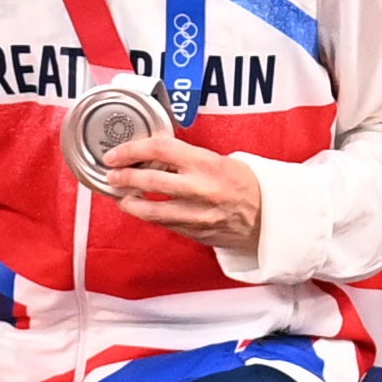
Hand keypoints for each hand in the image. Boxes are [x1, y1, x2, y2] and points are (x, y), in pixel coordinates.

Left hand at [98, 127, 265, 251]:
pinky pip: (164, 224)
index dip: (132, 150)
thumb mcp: (220, 160)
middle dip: (124, 178)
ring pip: (152, 210)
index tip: (117, 154)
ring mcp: (198, 213)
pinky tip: (141, 210)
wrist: (268, 214)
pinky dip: (148, 217)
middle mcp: (201, 188)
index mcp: (207, 163)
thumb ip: (187, 158)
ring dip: (130, 203)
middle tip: (113, 174)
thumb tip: (153, 155)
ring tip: (121, 197)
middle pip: (150, 181)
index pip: (160, 149)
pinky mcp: (196, 232)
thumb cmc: (245, 184)